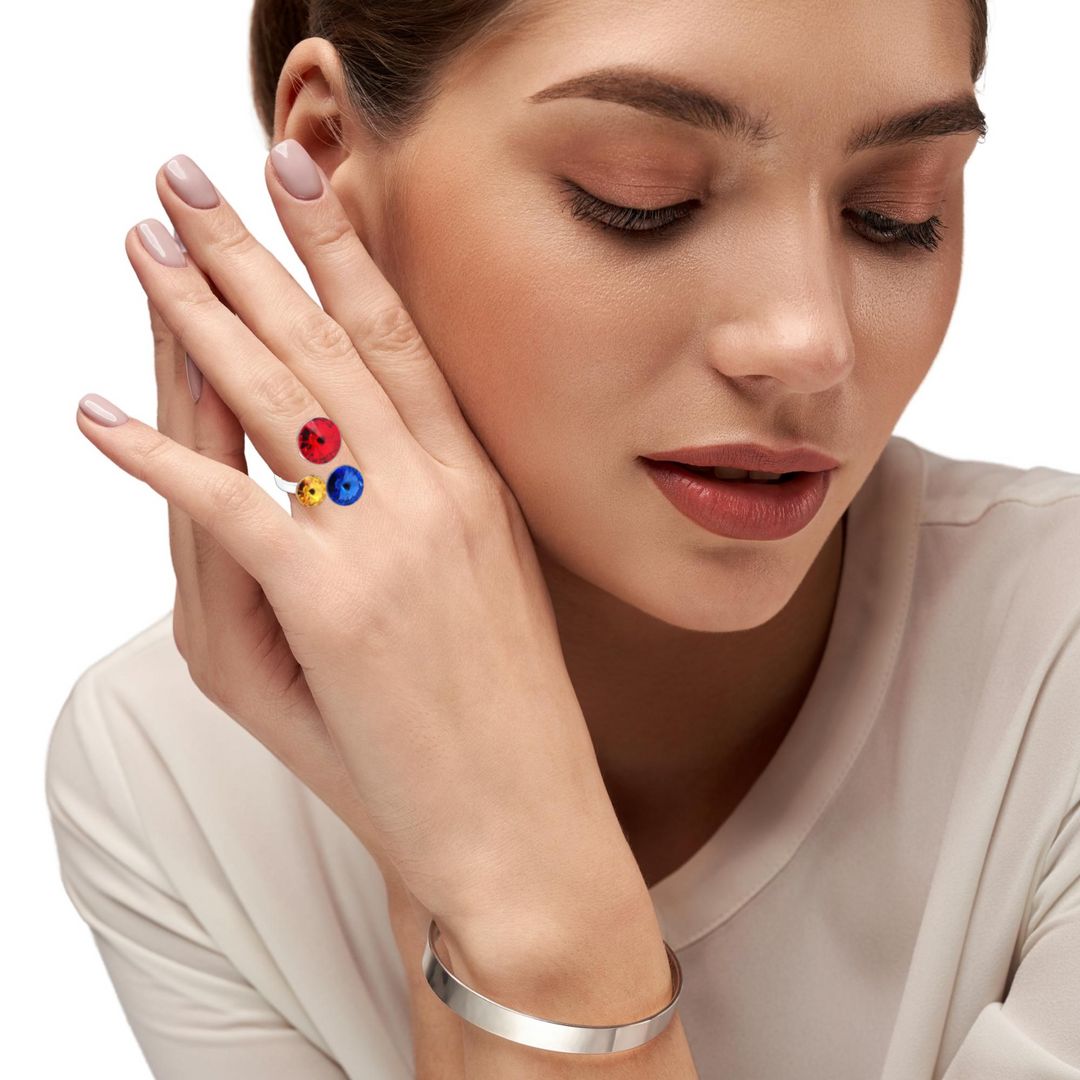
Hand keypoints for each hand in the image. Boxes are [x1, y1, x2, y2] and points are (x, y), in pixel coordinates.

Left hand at [76, 144, 641, 938]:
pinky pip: (228, 508)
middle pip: (327, 344)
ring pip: (278, 399)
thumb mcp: (472, 594)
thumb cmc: (497, 712)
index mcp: (475, 485)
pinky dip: (159, 458)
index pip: (398, 341)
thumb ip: (401, 521)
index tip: (303, 177)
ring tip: (146, 246)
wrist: (524, 818)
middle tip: (188, 178)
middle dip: (250, 251)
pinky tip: (99, 415)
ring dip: (199, 315)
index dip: (343, 250)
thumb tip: (312, 475)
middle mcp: (437, 491)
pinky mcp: (333, 606)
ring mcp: (388, 542)